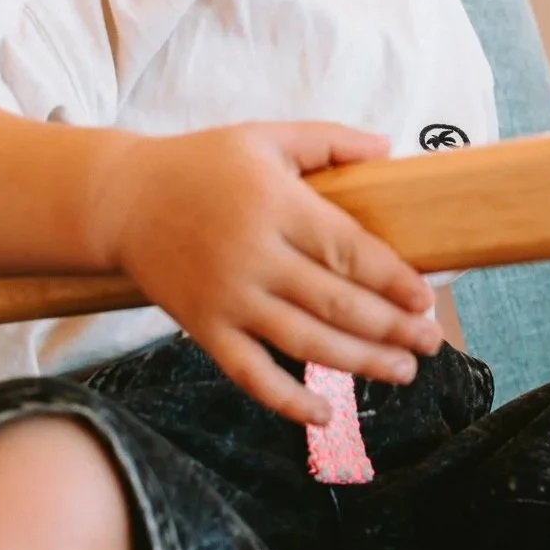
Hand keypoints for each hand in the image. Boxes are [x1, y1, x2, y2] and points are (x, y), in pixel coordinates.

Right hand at [93, 123, 441, 424]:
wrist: (120, 201)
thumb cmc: (200, 164)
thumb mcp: (264, 136)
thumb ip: (328, 141)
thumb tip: (388, 148)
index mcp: (276, 205)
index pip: (349, 251)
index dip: (393, 280)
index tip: (426, 299)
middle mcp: (254, 256)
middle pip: (336, 303)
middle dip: (392, 329)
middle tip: (430, 343)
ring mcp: (228, 298)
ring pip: (305, 343)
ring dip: (360, 364)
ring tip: (402, 372)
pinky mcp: (204, 328)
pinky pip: (250, 374)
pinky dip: (287, 401)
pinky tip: (324, 414)